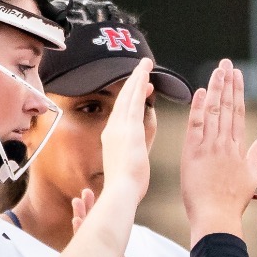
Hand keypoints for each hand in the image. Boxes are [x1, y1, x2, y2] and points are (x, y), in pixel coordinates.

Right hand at [98, 59, 156, 203]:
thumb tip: (136, 148)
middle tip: (142, 67)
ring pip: (128, 95)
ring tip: (145, 64)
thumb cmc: (126, 187)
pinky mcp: (128, 128)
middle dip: (132, 82)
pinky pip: (134, 100)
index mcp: (111, 139)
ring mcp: (119, 127)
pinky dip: (139, 85)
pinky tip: (145, 73)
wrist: (120, 193)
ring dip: (137, 78)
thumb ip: (133, 153)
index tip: (143, 88)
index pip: (123, 112)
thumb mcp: (129, 166)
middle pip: (123, 100)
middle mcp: (112, 130)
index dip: (131, 98)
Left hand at [181, 59, 256, 243]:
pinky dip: (199, 108)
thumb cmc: (232, 202)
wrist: (216, 217)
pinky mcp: (193, 153)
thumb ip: (256, 154)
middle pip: (227, 107)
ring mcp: (209, 147)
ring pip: (214, 112)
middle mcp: (225, 144)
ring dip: (216, 89)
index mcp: (238, 149)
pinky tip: (202, 91)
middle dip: (228, 83)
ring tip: (218, 70)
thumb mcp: (250, 177)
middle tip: (227, 63)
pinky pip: (196, 126)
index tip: (238, 76)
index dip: (238, 92)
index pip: (238, 113)